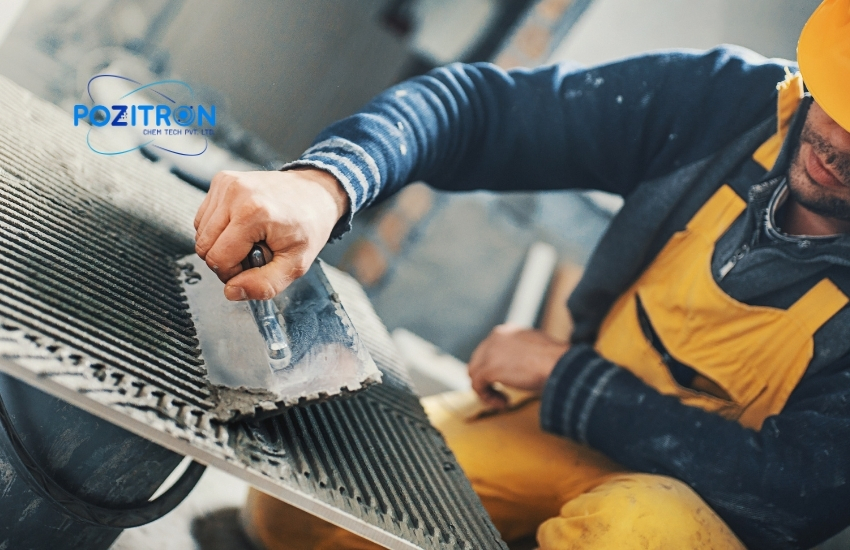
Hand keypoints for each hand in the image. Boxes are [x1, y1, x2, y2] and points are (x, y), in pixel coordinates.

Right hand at [193, 168, 347, 299]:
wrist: (315, 193)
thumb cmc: (308, 225)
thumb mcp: (296, 264)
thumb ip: (264, 285)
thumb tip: (232, 291)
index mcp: (253, 213)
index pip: (218, 259)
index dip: (232, 273)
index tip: (252, 267)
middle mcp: (236, 193)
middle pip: (204, 246)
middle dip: (225, 259)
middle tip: (252, 253)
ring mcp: (226, 183)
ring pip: (200, 232)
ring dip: (221, 243)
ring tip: (250, 238)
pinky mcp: (222, 180)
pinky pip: (203, 217)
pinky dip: (218, 229)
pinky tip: (241, 226)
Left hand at [468, 324, 568, 408]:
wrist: (559, 364)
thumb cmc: (556, 360)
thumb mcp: (537, 349)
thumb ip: (522, 353)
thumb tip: (521, 366)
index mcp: (506, 331)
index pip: (489, 349)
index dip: (494, 367)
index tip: (506, 380)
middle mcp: (494, 337)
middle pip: (478, 360)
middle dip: (486, 378)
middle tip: (500, 393)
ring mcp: (489, 352)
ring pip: (474, 373)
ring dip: (486, 389)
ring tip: (503, 400)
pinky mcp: (489, 368)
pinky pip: (477, 386)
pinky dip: (487, 397)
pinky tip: (505, 403)